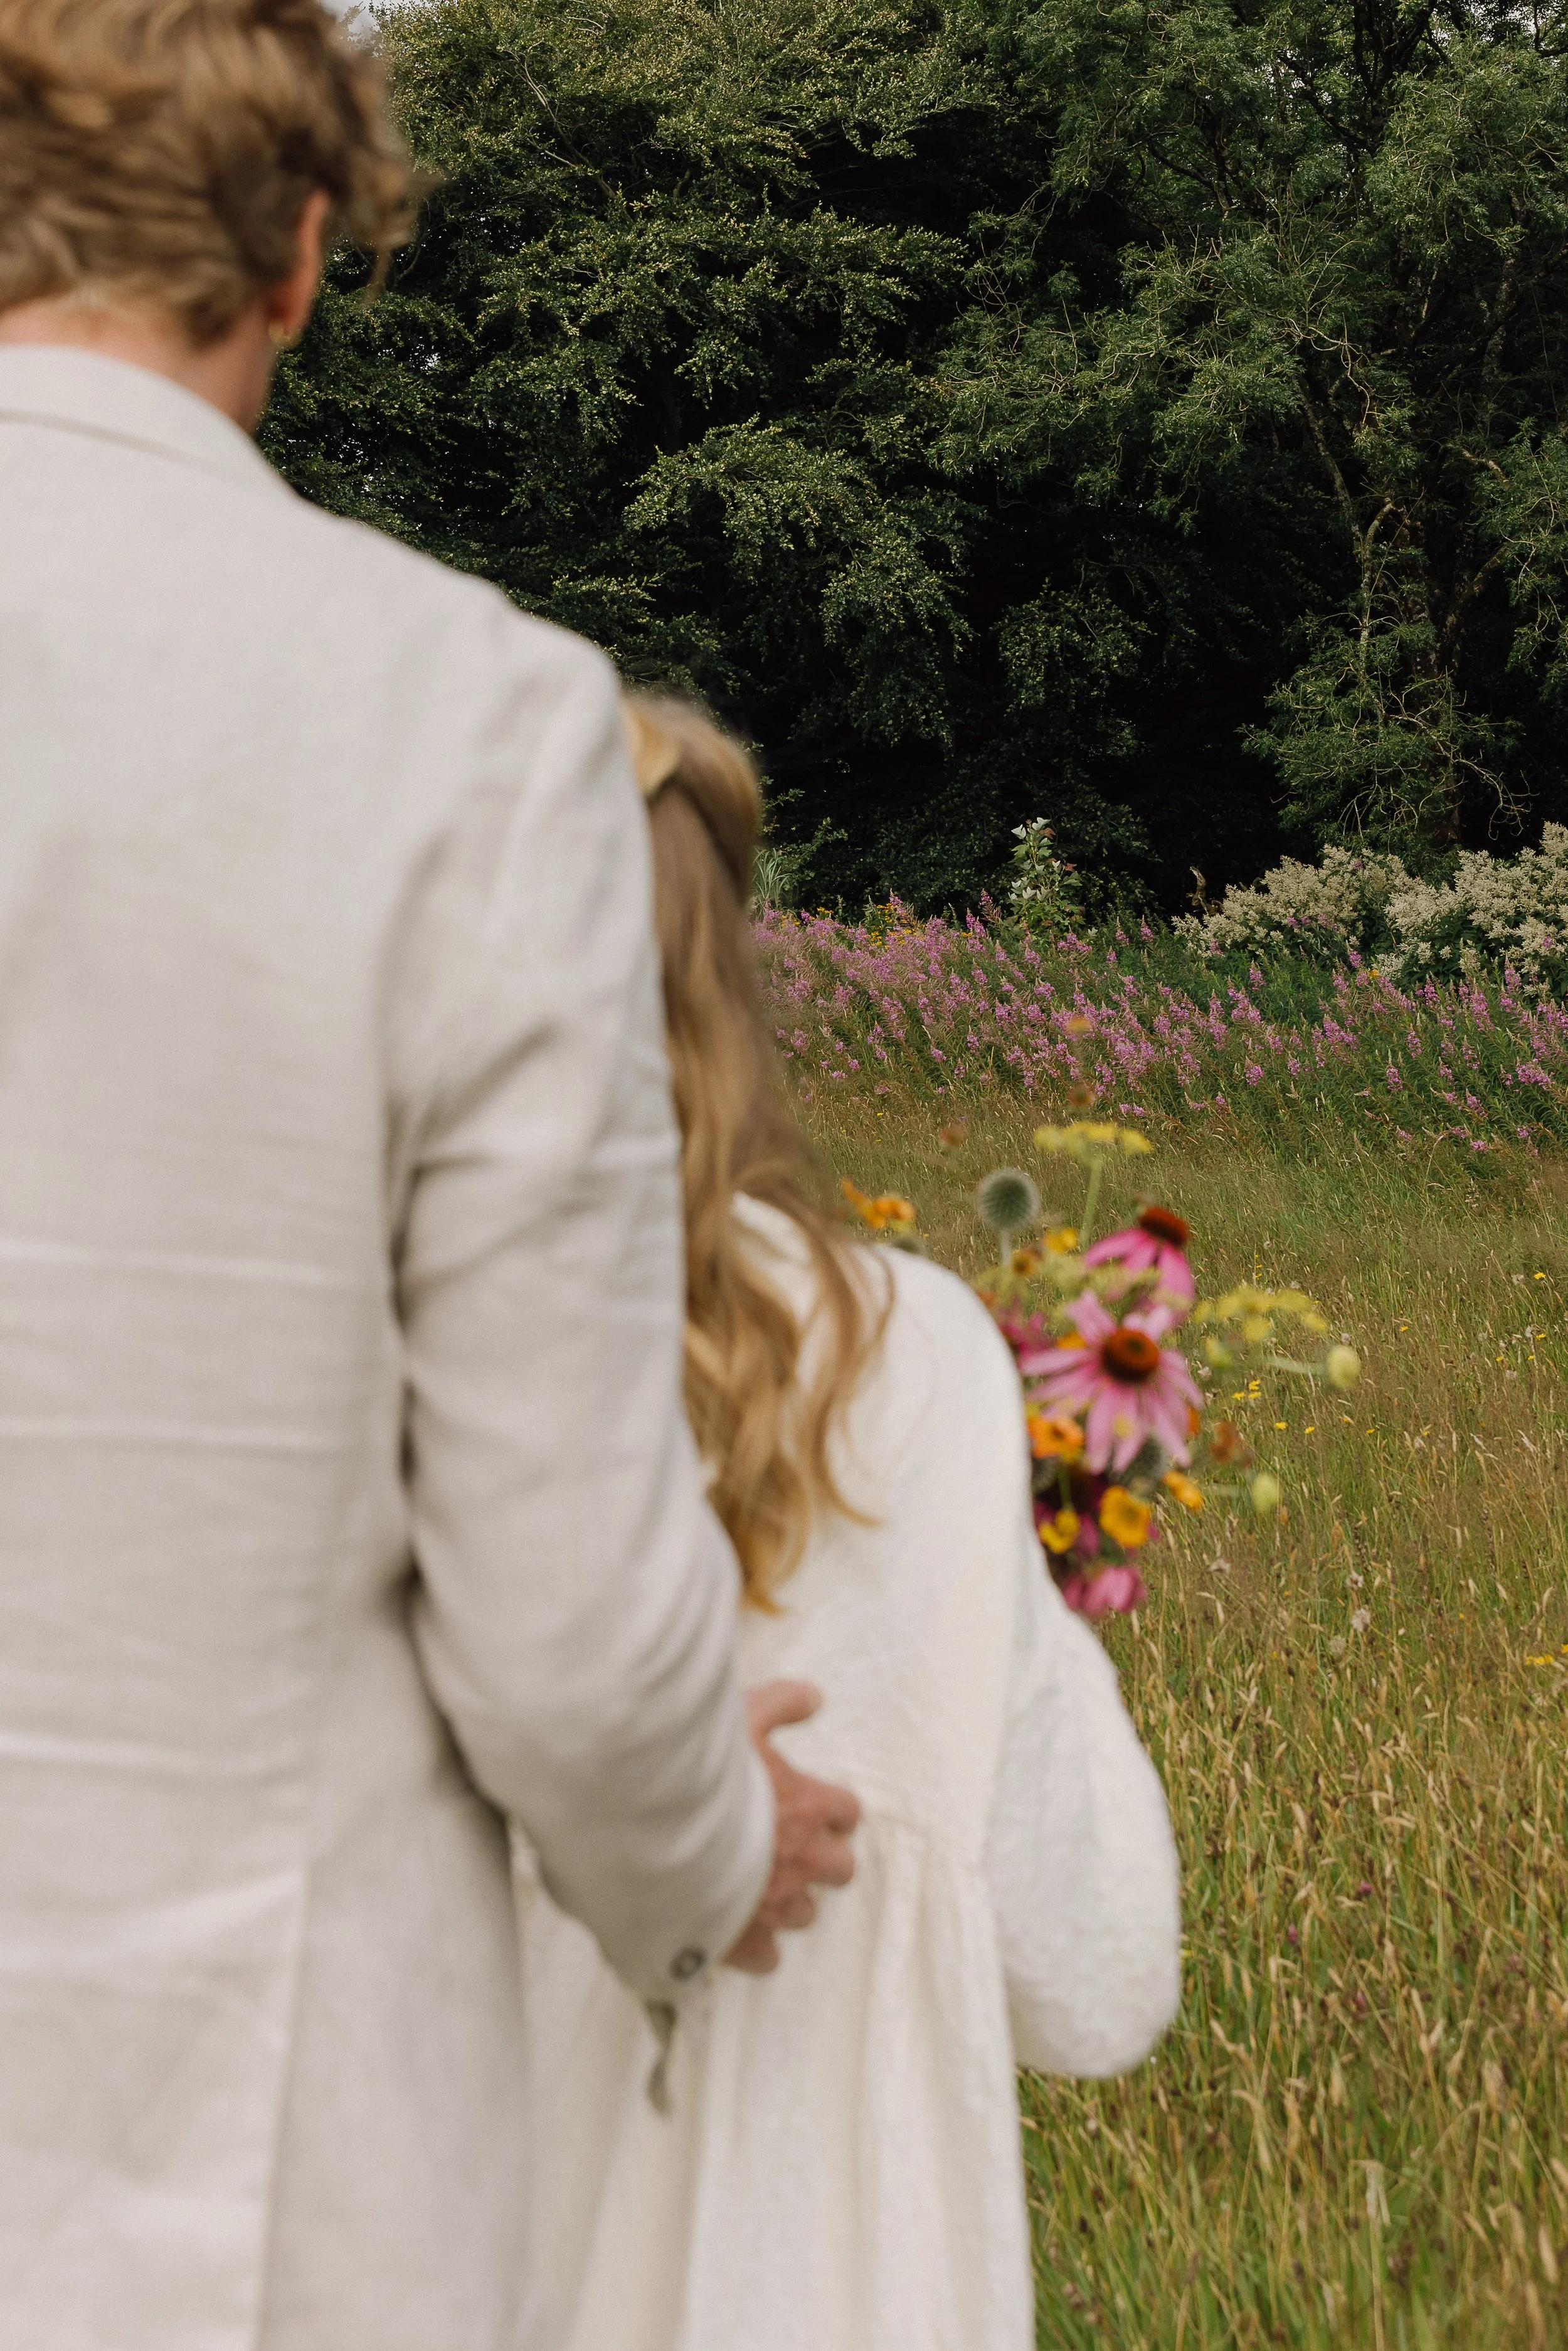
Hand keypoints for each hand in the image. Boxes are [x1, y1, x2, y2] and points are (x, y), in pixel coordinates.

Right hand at [724, 1680, 860, 1975]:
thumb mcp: (743, 1714)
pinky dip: (760, 1947)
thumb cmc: (699, 1769)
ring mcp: (774, 1904)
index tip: (817, 1805)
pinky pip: (769, 1958)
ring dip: (793, 1898)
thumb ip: (782, 1702)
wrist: (652, 1828)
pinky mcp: (743, 1939)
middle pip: (840, 1868)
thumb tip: (814, 1697)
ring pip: (806, 1913)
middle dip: (824, 1858)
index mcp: (807, 1806)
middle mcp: (801, 1859)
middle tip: (797, 1845)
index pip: (845, 1811)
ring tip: (766, 1884)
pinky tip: (742, 1930)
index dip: (832, 1808)